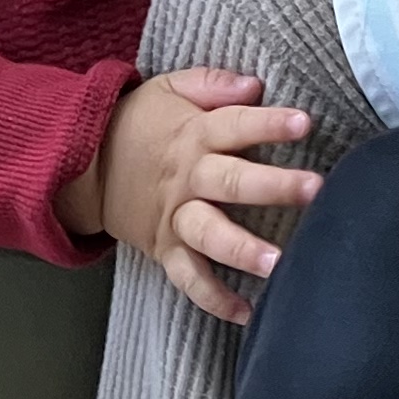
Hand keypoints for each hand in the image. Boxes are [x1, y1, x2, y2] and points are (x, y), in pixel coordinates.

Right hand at [64, 68, 323, 325]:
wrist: (83, 166)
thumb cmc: (139, 125)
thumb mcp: (169, 89)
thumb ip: (212, 85)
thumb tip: (255, 84)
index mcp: (193, 135)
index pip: (234, 124)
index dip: (268, 123)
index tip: (304, 123)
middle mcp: (187, 178)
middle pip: (231, 182)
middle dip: (273, 186)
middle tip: (315, 190)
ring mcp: (175, 217)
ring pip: (209, 235)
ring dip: (243, 250)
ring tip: (278, 264)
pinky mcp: (165, 249)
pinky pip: (188, 278)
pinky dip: (214, 299)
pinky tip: (247, 314)